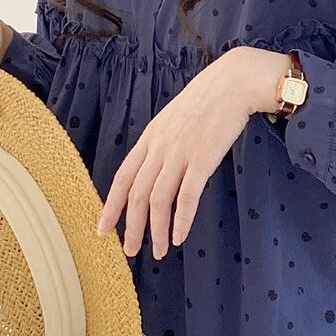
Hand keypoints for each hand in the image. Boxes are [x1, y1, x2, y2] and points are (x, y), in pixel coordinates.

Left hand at [96, 45, 291, 258]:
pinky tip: (179, 236)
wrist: (233, 83)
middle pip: (138, 194)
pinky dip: (181, 220)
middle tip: (130, 251)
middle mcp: (159, 148)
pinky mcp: (203, 159)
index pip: (122, 177)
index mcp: (150, 138)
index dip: (111, 206)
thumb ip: (162, 144)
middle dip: (131, 227)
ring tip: (158, 251)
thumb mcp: (173, 120)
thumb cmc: (207, 102)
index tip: (102, 229)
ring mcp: (180, 153)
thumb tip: (156, 171)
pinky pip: (187, 196)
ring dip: (156, 230)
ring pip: (159, 200)